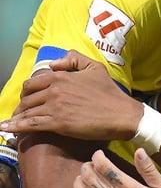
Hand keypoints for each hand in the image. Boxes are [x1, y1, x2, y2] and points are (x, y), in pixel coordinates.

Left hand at [0, 50, 142, 140]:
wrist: (121, 114)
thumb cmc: (110, 92)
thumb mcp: (95, 67)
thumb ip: (73, 58)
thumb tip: (54, 64)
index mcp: (61, 76)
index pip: (33, 82)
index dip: (28, 91)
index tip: (28, 98)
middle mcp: (54, 90)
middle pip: (27, 97)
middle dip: (21, 105)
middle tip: (22, 112)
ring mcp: (54, 107)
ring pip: (27, 111)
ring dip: (17, 117)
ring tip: (11, 123)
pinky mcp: (57, 123)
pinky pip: (30, 124)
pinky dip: (15, 126)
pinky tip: (5, 129)